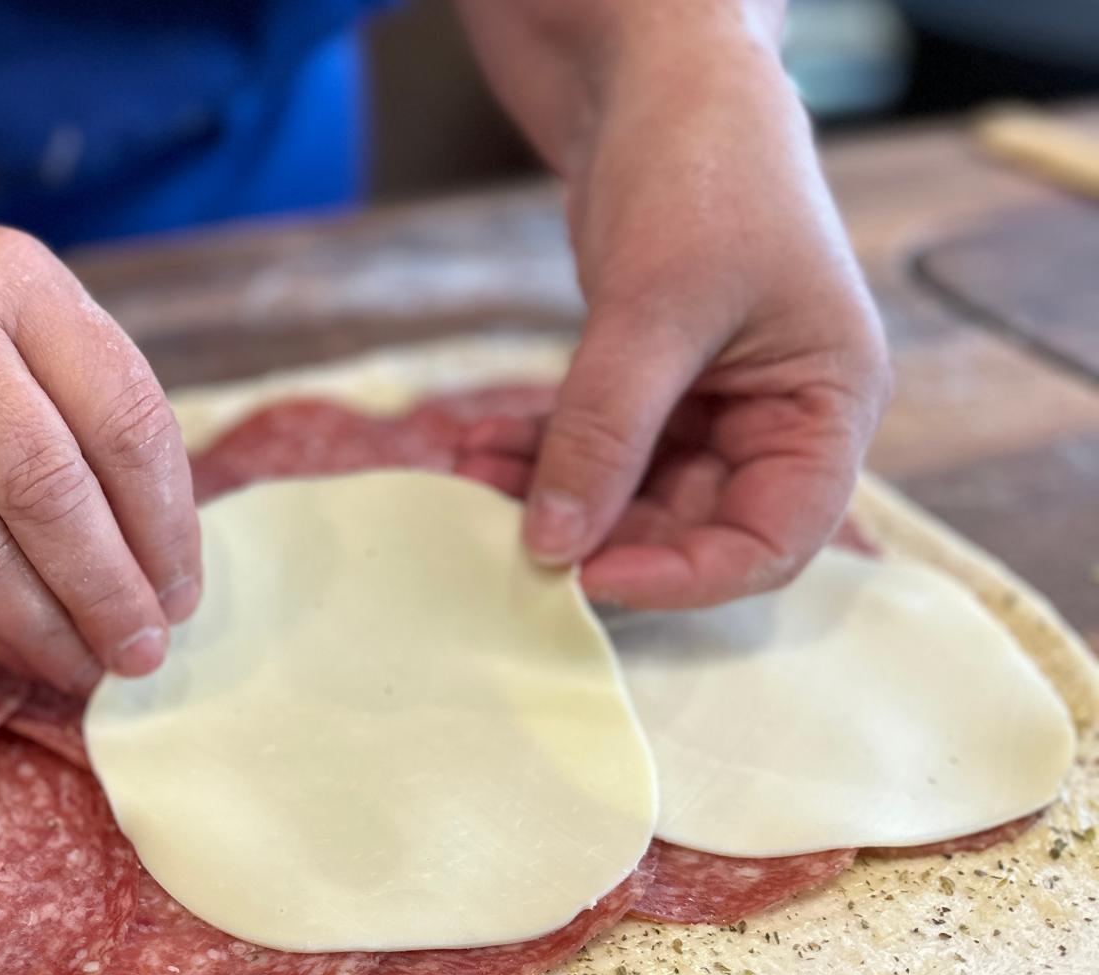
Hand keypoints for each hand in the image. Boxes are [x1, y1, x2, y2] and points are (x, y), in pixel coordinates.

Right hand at [0, 213, 201, 690]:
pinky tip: (18, 648)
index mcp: (15, 279)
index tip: (181, 593)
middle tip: (141, 652)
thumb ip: (87, 409)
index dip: (162, 522)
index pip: (119, 413)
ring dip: (36, 620)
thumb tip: (162, 565)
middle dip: (104, 586)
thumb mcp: (17, 315)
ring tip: (84, 668)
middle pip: (41, 481)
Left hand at [458, 6, 890, 606]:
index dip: (687, 577)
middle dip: (598, 533)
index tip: (591, 578)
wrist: (655, 76)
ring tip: (466, 473)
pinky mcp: (652, 384)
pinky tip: (474, 447)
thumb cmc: (700, 169)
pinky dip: (538, 454)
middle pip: (694, 528)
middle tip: (506, 531)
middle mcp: (780, 417)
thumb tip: (555, 545)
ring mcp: (714, 404)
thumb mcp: (653, 307)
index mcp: (827, 405)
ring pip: (632, 495)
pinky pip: (596, 450)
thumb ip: (605, 432)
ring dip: (550, 495)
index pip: (776, 540)